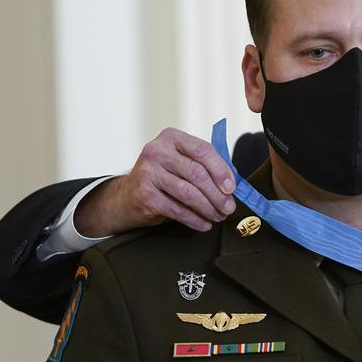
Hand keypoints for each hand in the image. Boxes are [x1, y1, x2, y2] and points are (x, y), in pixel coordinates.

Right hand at [74, 128, 236, 236]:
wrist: (128, 195)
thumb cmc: (164, 177)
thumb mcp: (181, 162)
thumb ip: (205, 165)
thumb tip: (234, 183)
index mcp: (171, 137)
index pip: (203, 150)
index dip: (221, 170)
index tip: (233, 188)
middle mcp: (156, 151)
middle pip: (197, 174)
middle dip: (218, 194)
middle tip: (229, 208)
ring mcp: (148, 172)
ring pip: (189, 193)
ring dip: (209, 208)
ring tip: (219, 216)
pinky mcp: (144, 195)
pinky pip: (178, 210)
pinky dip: (195, 219)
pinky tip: (204, 224)